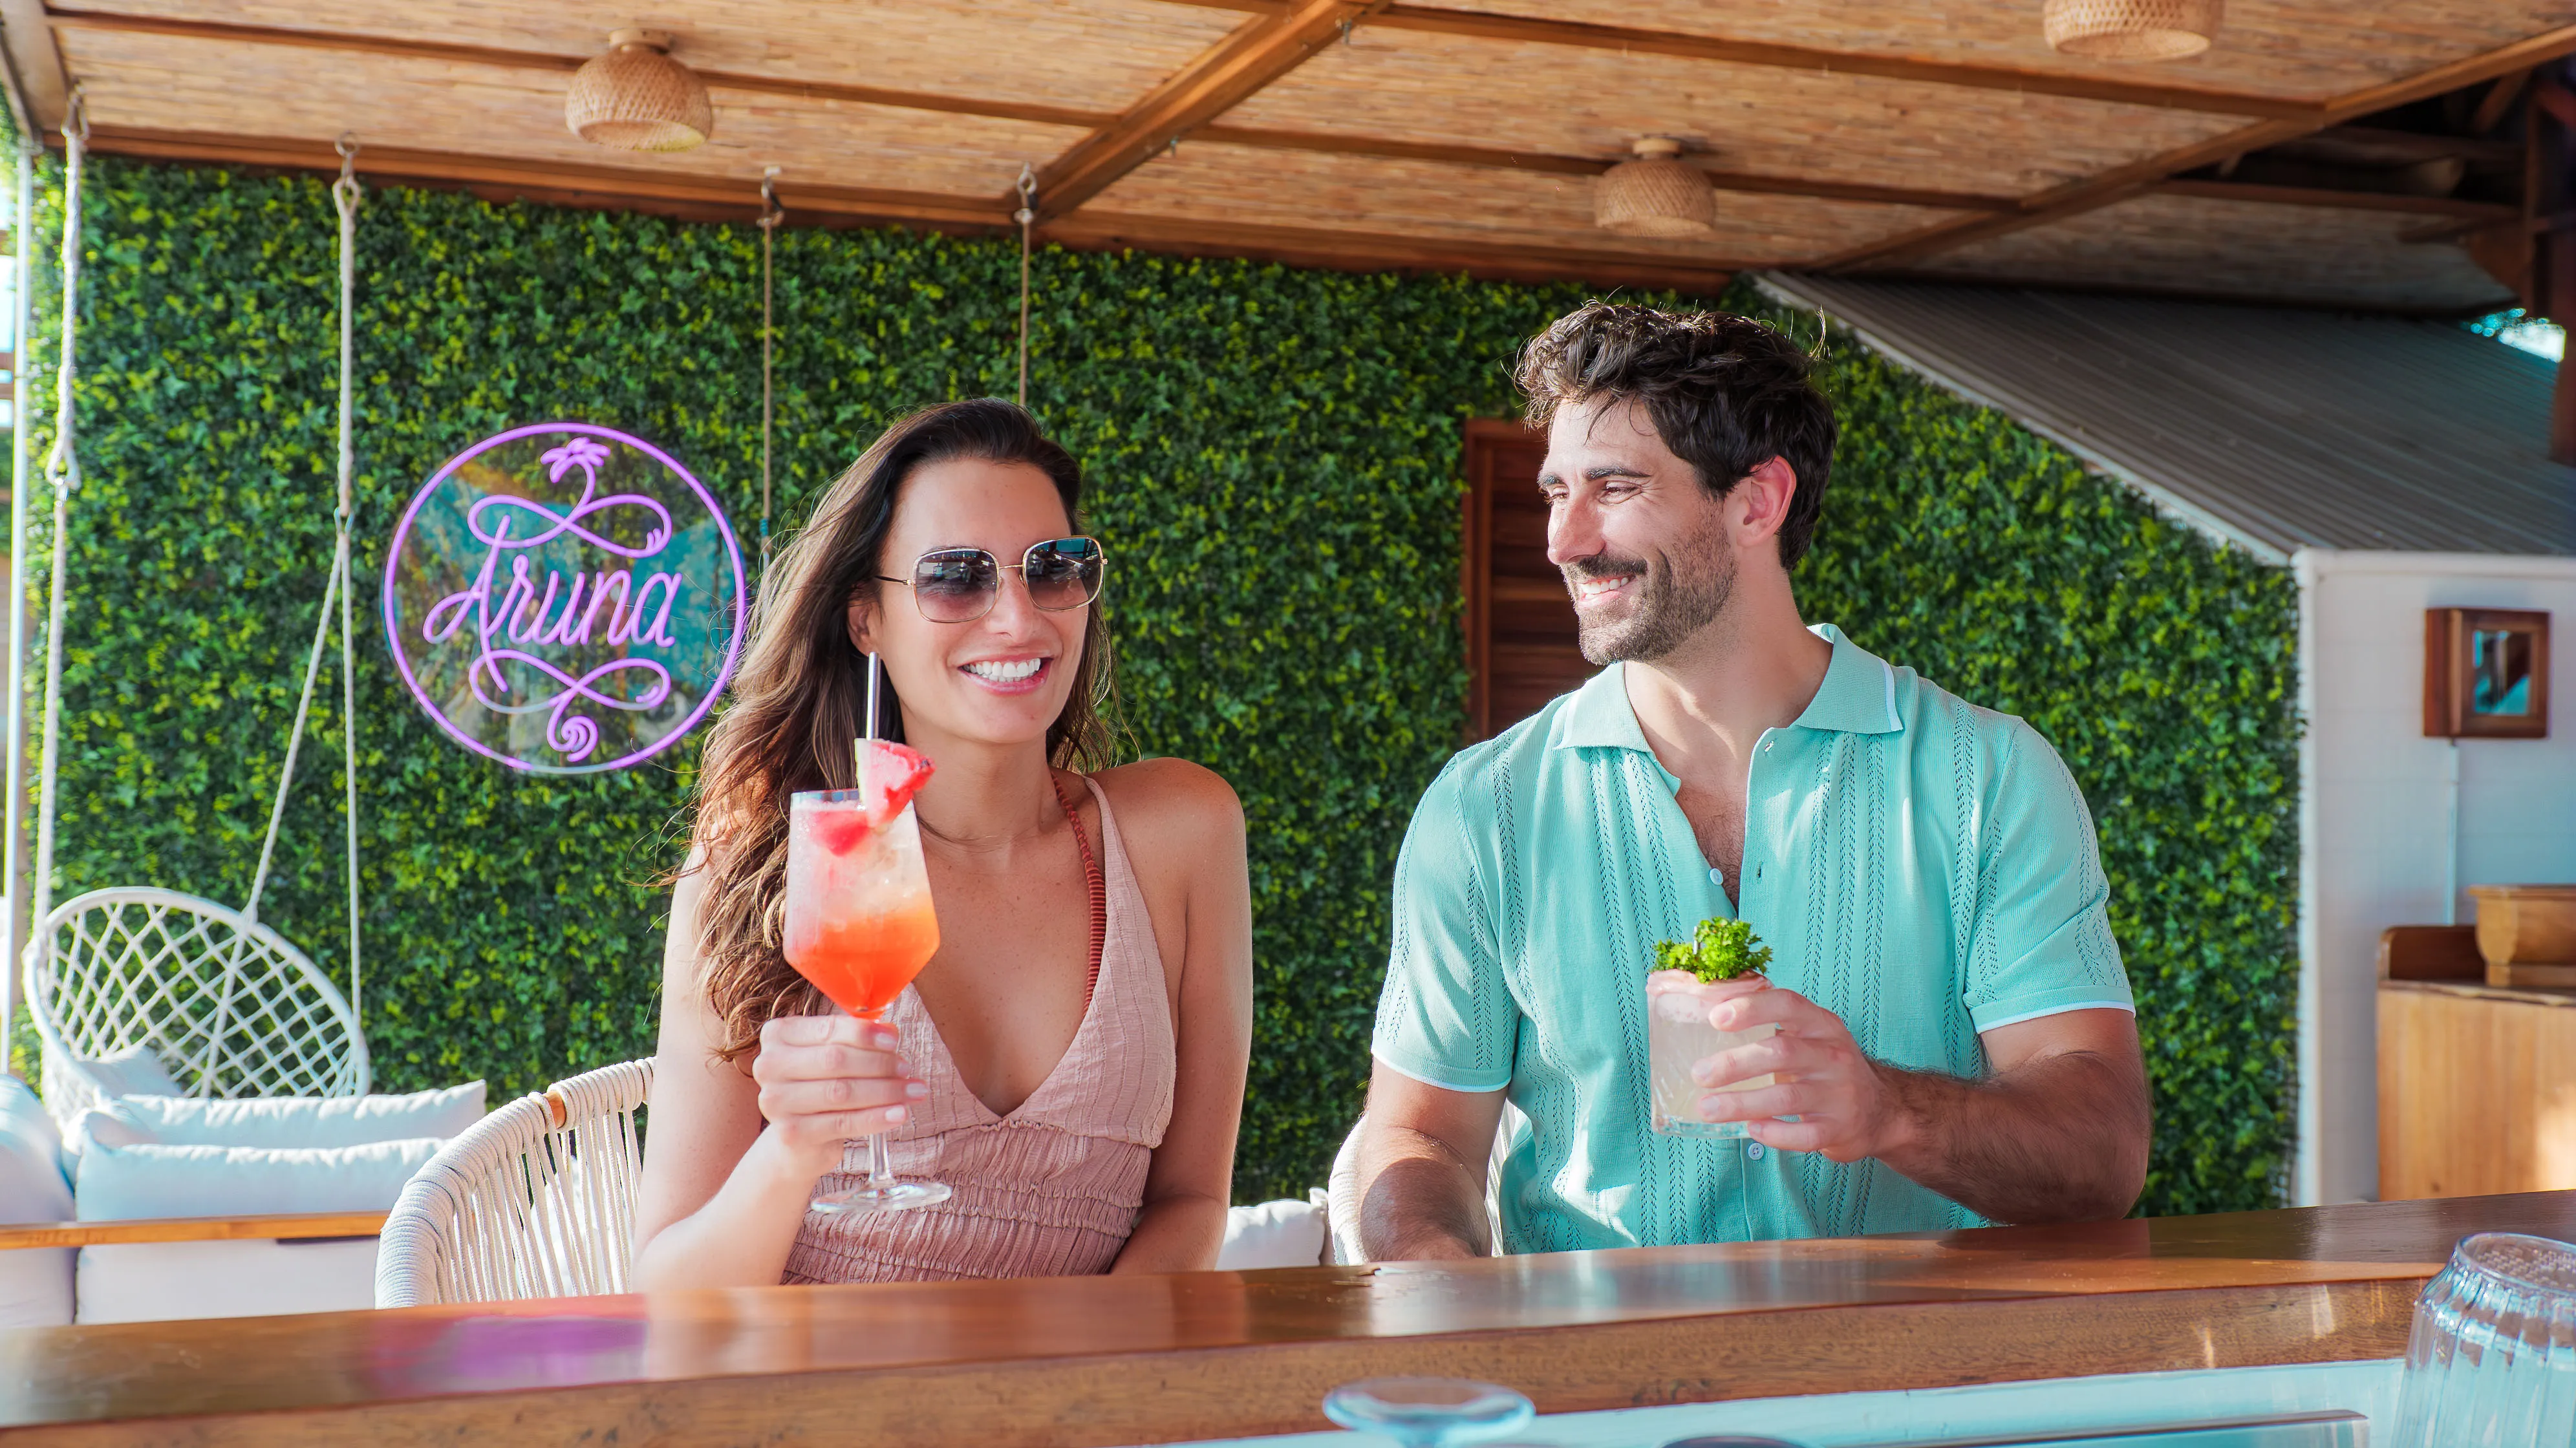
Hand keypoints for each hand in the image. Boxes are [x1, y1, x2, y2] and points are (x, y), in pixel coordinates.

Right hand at [750, 1014, 925, 1171]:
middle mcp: (769, 1065)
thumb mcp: (833, 1056)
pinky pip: (843, 1123)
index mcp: (777, 1035)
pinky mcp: (790, 1133)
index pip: (828, 1028)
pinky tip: (899, 1114)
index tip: (894, 1041)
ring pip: (842, 1092)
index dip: (865, 1034)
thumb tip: (891, 1032)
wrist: (797, 1140)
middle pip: (836, 1060)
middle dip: (880, 1063)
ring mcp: (776, 1101)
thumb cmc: (819, 1087)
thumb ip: (858, 1040)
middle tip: (908, 1069)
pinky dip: (876, 1118)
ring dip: (886, 1091)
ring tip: (914, 1091)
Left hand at [1693, 986, 1903, 1162]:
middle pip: (1781, 1053)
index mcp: (1822, 1026)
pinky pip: (1802, 1135)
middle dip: (1735, 1063)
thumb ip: (1770, 1023)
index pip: (1788, 1005)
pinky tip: (1751, 1129)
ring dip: (1742, 1103)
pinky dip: (1773, 1133)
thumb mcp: (1809, 1036)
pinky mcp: (1839, 1129)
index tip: (1715, 1017)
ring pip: (1786, 1097)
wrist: (1880, 1110)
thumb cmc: (1826, 1067)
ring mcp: (1839, 1095)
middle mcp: (1833, 1056)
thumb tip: (1708, 1006)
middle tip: (1700, 1074)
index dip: (1751, 1008)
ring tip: (1707, 1108)